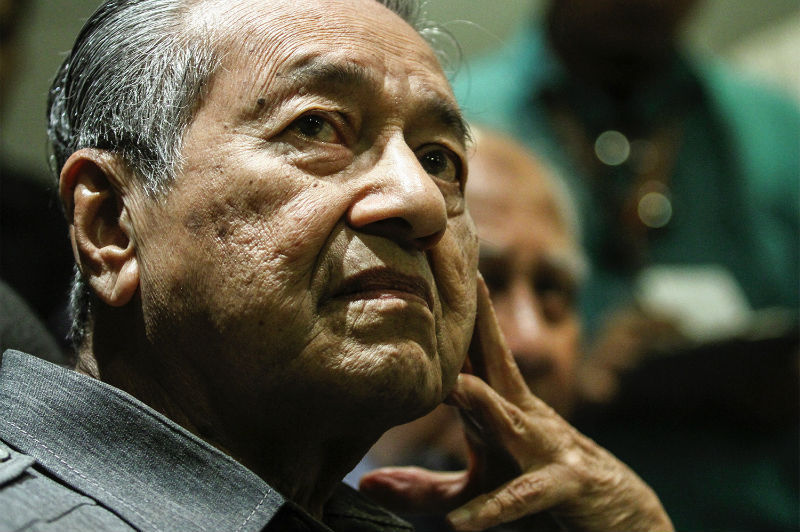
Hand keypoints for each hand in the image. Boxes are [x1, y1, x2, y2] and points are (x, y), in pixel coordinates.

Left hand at [359, 275, 673, 530]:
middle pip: (498, 363)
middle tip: (459, 279)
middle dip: (479, 322)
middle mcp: (524, 416)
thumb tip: (367, 482)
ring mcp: (546, 448)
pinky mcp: (564, 487)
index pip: (474, 353)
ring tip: (456, 389)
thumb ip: (424, 489)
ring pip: (513, 420)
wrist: (617, 516)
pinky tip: (462, 523)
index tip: (433, 266)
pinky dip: (495, 509)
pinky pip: (525, 497)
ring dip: (486, 404)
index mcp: (502, 407)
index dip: (457, 314)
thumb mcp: (479, 490)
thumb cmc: (538, 493)